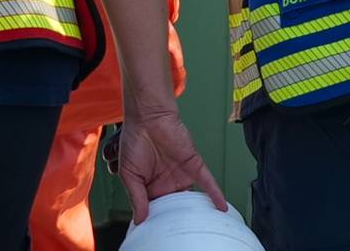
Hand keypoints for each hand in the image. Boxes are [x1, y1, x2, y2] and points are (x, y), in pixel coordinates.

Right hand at [116, 107, 225, 223]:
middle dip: (177, 218)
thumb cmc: (134, 140)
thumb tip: (140, 219)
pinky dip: (215, 195)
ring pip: (192, 198)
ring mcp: (182, 174)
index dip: (156, 218)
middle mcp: (167, 181)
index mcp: (150, 185)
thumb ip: (135, 197)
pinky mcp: (194, 165)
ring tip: (198, 226)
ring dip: (196, 211)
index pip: (155, 207)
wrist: (148, 117)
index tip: (156, 230)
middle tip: (176, 232)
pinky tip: (221, 207)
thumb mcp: (128, 174)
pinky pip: (207, 183)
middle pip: (175, 206)